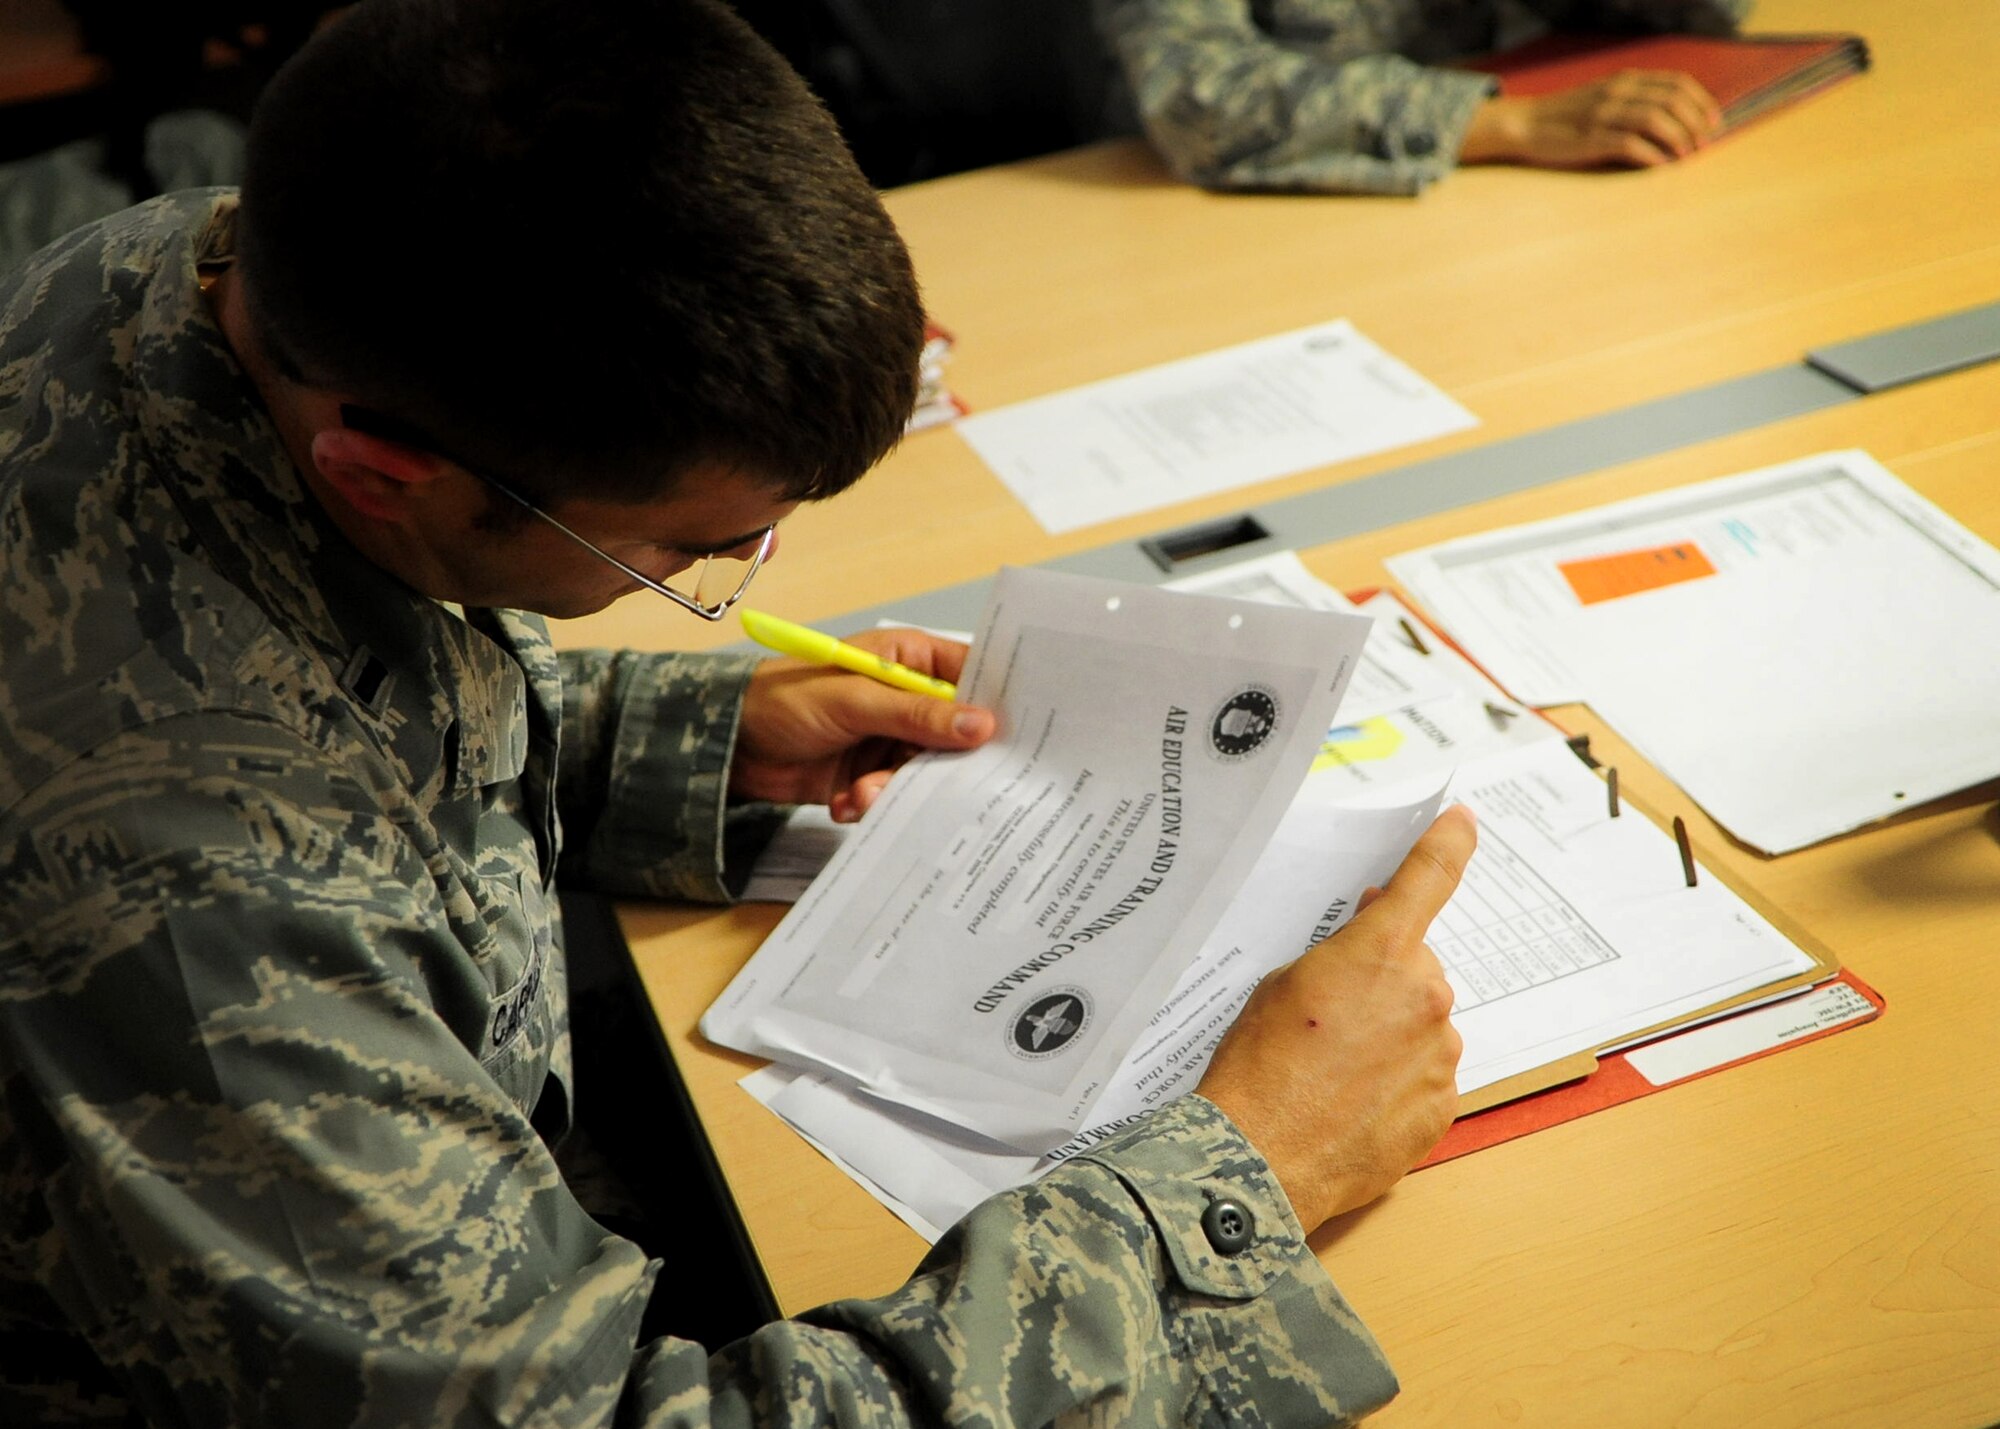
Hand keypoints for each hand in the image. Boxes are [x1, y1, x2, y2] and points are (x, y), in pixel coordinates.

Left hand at [730, 628, 996, 822]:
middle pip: (957, 735)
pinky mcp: (873, 774)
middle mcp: (909, 700)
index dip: (995, 706)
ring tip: (862, 793)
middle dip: (940, 763)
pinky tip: (846, 803)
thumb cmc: (784, 698)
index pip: (973, 677)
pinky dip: (874, 803)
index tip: (1014, 739)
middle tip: (929, 780)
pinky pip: (897, 794)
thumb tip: (982, 725)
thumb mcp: (854, 701)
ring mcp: (891, 738)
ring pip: (926, 771)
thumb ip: (918, 715)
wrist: (728, 745)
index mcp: (911, 661)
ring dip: (896, 787)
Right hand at [1197, 805, 1475, 1230]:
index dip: (1448, 842)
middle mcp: (1425, 997)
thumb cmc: (1258, 1068)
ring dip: (1393, 1034)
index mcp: (1381, 954)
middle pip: (1418, 967)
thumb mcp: (1282, 984)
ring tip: (1335, 1070)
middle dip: (1385, 979)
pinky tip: (1353, 1100)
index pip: (1429, 878)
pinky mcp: (1442, 1106)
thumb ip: (1339, 954)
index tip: (1463, 822)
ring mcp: (1440, 1055)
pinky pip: (1425, 1075)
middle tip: (1333, 1014)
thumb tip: (1370, 940)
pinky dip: (1397, 1080)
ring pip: (1424, 1024)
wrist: (1261, 1157)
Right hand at [1460, 71, 1723, 168]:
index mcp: (1624, 80)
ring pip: (1656, 119)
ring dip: (1678, 138)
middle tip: (1703, 143)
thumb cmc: (1566, 117)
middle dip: (1695, 122)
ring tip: (1686, 156)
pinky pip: (1630, 144)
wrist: (1525, 124)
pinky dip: (1651, 155)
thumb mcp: (1603, 97)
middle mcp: (1617, 92)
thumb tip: (1670, 116)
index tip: (1713, 121)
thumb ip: (1633, 100)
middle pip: (1672, 100)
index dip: (1701, 101)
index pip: (1676, 83)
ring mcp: (1604, 115)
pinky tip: (1661, 165)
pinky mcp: (1591, 139)